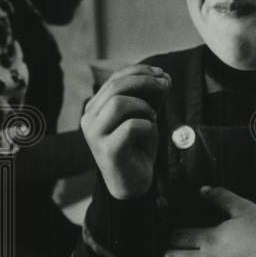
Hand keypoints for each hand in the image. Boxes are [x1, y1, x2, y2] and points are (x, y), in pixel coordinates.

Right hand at [80, 64, 170, 199]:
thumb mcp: (144, 116)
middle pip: (115, 87)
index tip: (161, 73)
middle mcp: (89, 119)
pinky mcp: (107, 150)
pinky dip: (148, 127)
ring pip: (119, 103)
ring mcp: (95, 135)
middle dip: (145, 82)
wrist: (132, 185)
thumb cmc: (137, 148)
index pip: (114, 79)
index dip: (139, 71)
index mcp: (95, 107)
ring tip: (153, 119)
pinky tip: (149, 134)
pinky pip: (132, 126)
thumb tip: (163, 76)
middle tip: (166, 86)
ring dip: (144, 107)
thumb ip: (149, 97)